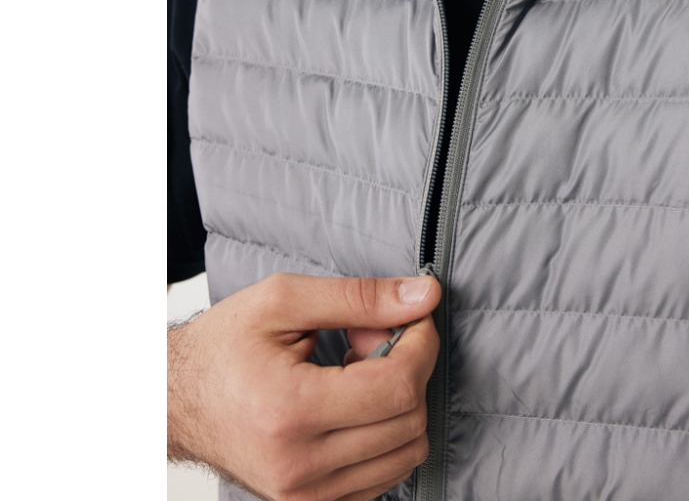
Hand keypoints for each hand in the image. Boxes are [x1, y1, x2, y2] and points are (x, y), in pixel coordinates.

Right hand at [168, 272, 440, 500]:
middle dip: (409, 366)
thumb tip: (423, 296)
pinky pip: (386, 474)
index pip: (398, 385)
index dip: (421, 343)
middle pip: (409, 419)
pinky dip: (387, 433)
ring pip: (407, 452)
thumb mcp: (283, 300)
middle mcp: (300, 466)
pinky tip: (355, 403)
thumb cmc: (223, 347)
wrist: (176, 399)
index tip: (412, 317)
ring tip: (359, 371)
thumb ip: (359, 296)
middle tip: (372, 337)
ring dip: (400, 402)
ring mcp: (306, 496)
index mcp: (291, 411)